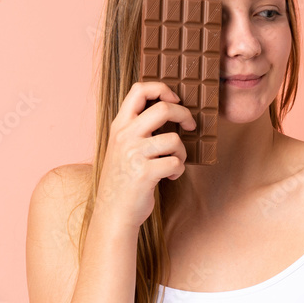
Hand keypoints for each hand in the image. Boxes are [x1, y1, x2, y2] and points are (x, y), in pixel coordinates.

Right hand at [95, 81, 197, 230]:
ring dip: (181, 152)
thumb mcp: (121, 148)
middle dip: (184, 115)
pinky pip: (175, 163)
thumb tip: (168, 110)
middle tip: (191, 124)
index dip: (161, 88)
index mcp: (119, 126)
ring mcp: (134, 154)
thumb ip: (136, 129)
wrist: (112, 213)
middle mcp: (125, 136)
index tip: (174, 98)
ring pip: (174, 139)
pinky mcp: (145, 173)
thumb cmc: (122, 180)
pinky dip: (178, 170)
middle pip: (163, 109)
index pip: (138, 90)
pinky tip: (170, 177)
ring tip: (175, 162)